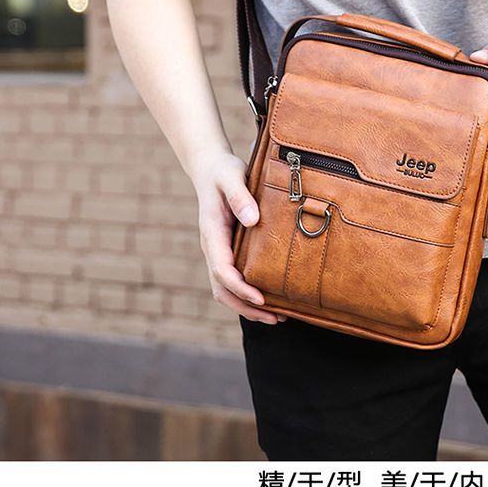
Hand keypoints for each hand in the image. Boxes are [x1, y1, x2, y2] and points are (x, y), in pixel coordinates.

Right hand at [187, 147, 283, 324]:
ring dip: (247, 306)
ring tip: (276, 316)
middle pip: (222, 289)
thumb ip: (240, 196)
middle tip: (275, 317)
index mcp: (212, 233)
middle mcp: (212, 247)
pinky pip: (233, 279)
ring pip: (226, 290)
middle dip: (246, 307)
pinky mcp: (227, 250)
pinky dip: (247, 294)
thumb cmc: (224, 172)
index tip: (261, 298)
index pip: (222, 270)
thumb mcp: (232, 177)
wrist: (210, 168)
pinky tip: (270, 297)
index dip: (241, 288)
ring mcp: (219, 251)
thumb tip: (252, 221)